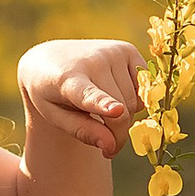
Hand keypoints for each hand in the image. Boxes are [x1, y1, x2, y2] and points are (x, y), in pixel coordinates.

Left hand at [16, 36, 143, 154]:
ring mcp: (112, 52)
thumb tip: (111, 146)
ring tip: (104, 114)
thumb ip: (82, 132)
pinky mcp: (127, 49)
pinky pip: (144, 88)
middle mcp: (93, 61)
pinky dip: (134, 99)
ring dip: (125, 116)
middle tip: (107, 145)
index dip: (104, 104)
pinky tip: (116, 94)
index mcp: (68, 80)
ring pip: (134, 102)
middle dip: (117, 134)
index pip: (89, 95)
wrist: (50, 59)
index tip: (117, 111)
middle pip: (121, 112)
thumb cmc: (52, 94)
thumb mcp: (56, 117)